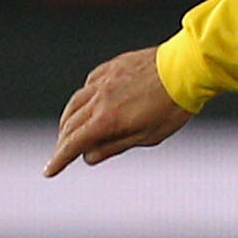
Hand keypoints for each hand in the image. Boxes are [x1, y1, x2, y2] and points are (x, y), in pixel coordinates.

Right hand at [45, 47, 193, 174]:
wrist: (187, 68)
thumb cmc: (173, 105)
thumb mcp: (148, 136)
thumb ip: (116, 146)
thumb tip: (90, 156)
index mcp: (107, 119)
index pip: (74, 143)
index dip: (60, 159)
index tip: (50, 170)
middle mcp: (99, 98)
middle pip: (70, 124)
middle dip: (63, 142)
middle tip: (61, 154)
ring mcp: (103, 80)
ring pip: (74, 102)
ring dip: (67, 120)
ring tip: (68, 132)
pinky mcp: (111, 67)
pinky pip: (88, 85)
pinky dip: (82, 98)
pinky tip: (86, 104)